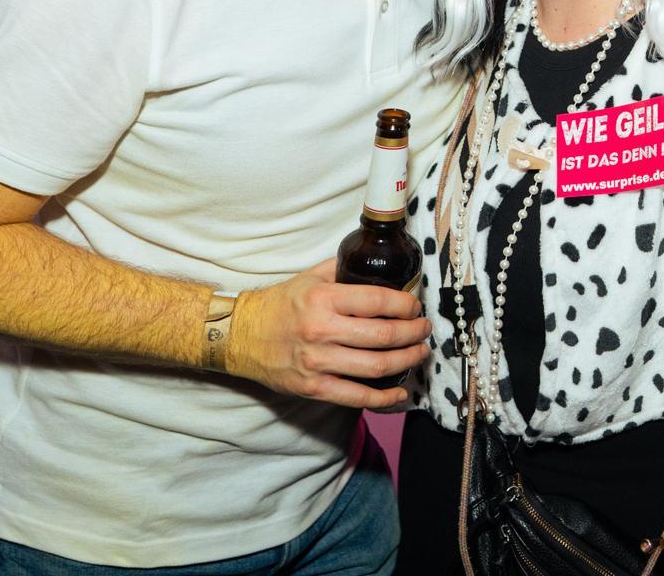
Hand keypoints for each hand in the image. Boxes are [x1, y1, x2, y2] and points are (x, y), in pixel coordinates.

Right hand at [222, 257, 429, 410]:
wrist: (239, 336)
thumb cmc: (278, 305)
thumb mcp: (310, 277)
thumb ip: (343, 269)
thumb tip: (381, 264)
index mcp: (323, 299)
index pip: (379, 301)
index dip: (406, 305)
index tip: (415, 307)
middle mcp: (322, 330)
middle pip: (384, 336)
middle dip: (414, 334)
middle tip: (424, 330)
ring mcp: (317, 362)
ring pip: (377, 367)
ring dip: (407, 361)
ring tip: (419, 353)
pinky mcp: (313, 388)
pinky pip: (357, 396)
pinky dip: (384, 398)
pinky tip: (400, 393)